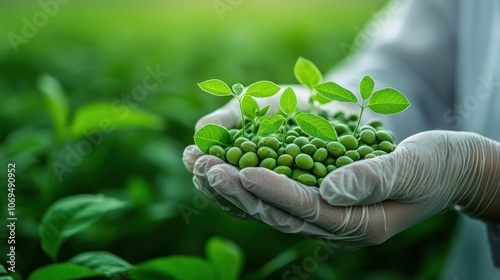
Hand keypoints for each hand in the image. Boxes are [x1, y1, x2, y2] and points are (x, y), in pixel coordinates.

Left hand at [184, 90, 499, 248]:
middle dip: (240, 191)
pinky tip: (222, 165)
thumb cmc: (435, 166)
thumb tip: (332, 187)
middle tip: (205, 168)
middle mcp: (336, 227)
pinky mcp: (318, 201)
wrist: (445, 168)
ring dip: (233, 187)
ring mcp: (325, 216)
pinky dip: (247, 180)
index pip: (308, 209)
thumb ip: (376, 177)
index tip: (241, 170)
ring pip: (269, 207)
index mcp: (360, 225)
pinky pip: (275, 195)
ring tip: (200, 164)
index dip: (274, 190)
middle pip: (279, 213)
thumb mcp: (414, 167)